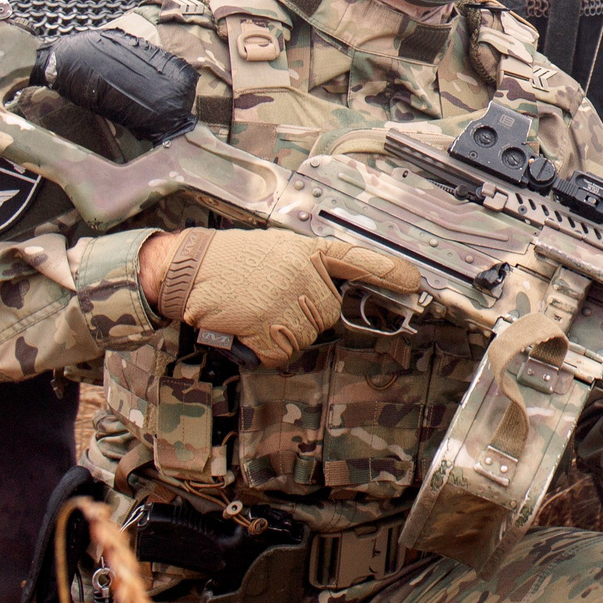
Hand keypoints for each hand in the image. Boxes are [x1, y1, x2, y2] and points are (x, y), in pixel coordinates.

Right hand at [140, 229, 418, 366]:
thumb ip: (306, 267)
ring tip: (254, 313)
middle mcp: (303, 272)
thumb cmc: (230, 261)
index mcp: (307, 251)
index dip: (388, 272)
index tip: (415, 283)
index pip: (358, 258)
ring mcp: (286, 296)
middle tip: (271, 304)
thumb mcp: (275, 250)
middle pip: (327, 314)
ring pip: (305, 335)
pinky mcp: (268, 321)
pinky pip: (282, 351)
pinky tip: (247, 329)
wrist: (187, 267)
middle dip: (304, 317)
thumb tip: (329, 293)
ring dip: (282, 335)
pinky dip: (265, 349)